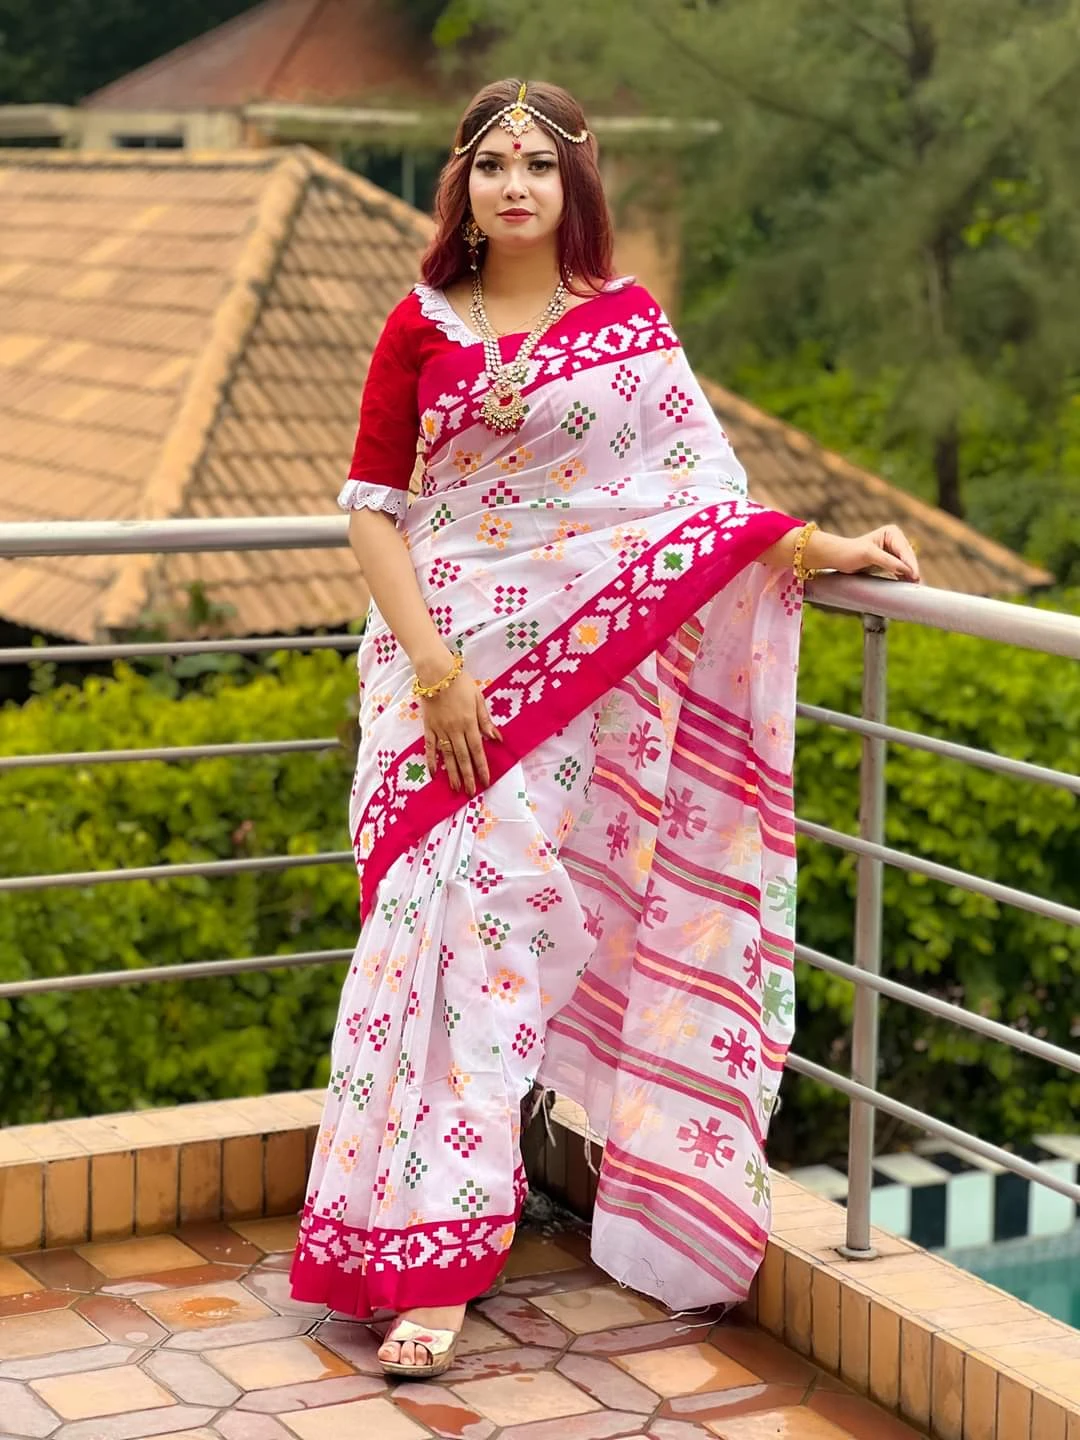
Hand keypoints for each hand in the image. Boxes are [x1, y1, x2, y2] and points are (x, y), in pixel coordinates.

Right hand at [420, 661, 502, 795]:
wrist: (436, 673)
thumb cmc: (460, 683)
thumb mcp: (479, 698)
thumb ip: (486, 720)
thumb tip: (496, 738)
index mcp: (470, 723)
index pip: (478, 750)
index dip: (482, 767)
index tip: (485, 781)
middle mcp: (456, 730)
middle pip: (463, 757)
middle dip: (468, 776)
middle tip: (470, 792)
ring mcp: (441, 730)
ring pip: (447, 756)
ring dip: (452, 773)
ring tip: (455, 788)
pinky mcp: (429, 727)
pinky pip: (430, 747)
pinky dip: (431, 761)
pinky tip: (434, 774)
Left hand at [814, 524, 920, 582]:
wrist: (838, 558)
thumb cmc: (850, 552)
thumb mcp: (869, 555)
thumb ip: (887, 561)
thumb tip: (905, 569)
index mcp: (892, 533)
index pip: (904, 550)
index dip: (910, 563)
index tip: (914, 574)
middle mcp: (895, 540)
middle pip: (908, 557)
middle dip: (912, 569)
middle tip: (918, 582)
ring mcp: (893, 552)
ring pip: (906, 565)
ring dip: (910, 575)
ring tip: (916, 586)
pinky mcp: (890, 562)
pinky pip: (900, 571)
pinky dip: (904, 578)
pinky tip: (908, 586)